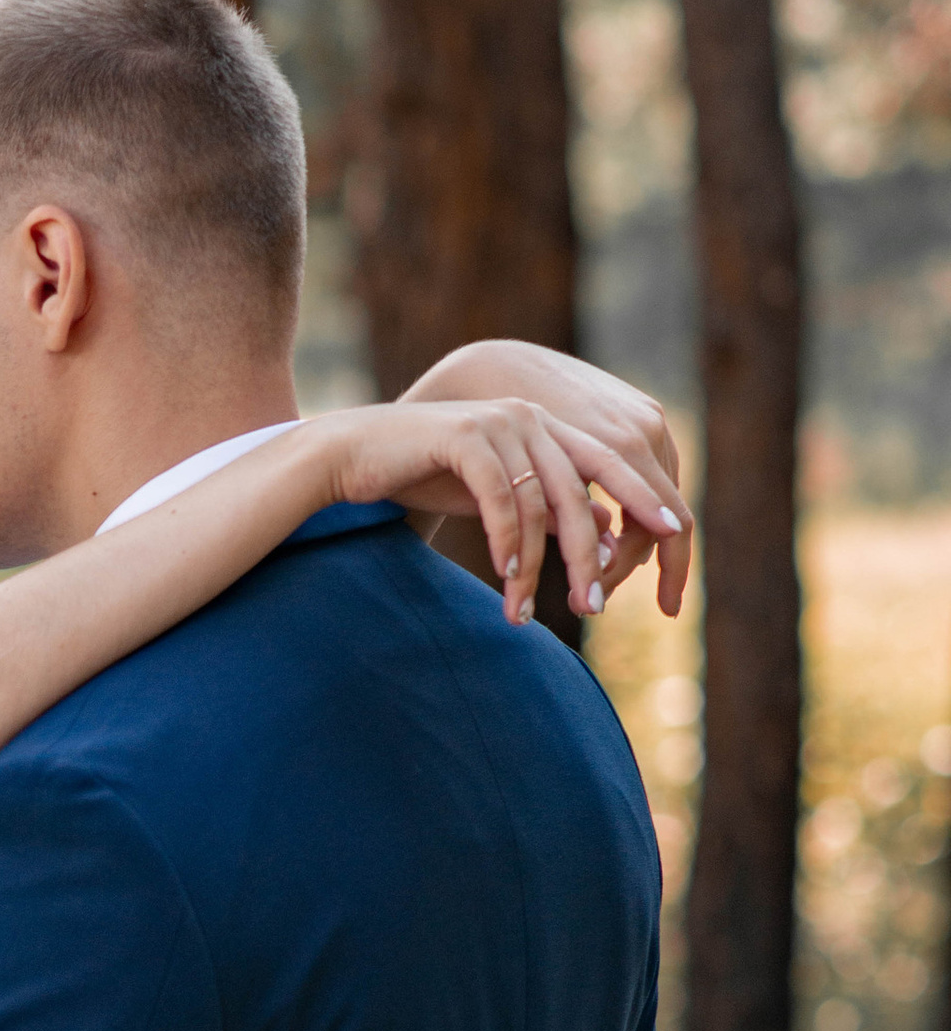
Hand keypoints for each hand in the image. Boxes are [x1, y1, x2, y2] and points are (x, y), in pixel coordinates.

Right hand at [403, 341, 690, 618]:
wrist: (354, 455)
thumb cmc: (428, 477)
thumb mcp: (503, 498)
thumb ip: (553, 512)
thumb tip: (610, 541)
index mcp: (549, 427)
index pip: (613, 465)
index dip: (647, 499)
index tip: (675, 538)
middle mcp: (531, 417)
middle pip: (581, 493)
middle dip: (589, 556)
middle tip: (591, 608)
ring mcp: (499, 421)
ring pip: (538, 505)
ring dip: (532, 567)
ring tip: (522, 612)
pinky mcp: (464, 435)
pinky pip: (500, 499)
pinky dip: (505, 543)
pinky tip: (503, 578)